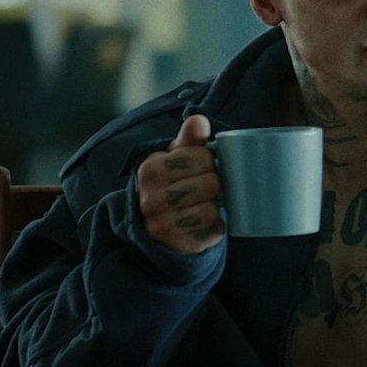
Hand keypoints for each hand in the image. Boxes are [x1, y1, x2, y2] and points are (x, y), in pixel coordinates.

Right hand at [135, 114, 223, 253]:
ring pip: (212, 209)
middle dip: (215, 184)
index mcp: (150, 171)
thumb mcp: (173, 159)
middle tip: (205, 188)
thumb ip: (188, 139)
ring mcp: (163, 226)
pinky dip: (215, 227)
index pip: (203, 157)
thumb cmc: (170, 184)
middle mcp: (151, 199)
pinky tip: (203, 224)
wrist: (155, 228)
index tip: (202, 167)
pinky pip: (215, 231)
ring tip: (202, 205)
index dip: (209, 161)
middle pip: (212, 183)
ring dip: (214, 207)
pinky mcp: (179, 245)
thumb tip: (199, 120)